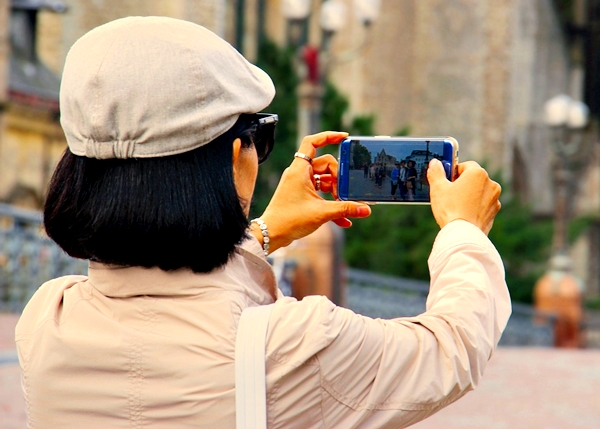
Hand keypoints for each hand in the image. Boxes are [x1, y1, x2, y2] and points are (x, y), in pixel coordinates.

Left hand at [252, 131, 370, 252]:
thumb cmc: (290, 220)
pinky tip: (343, 220)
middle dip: (339, 178)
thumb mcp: (322, 213)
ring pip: (324, 180)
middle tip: (344, 194)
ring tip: (344, 206)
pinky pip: (320, 194)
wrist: (272, 234)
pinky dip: (330, 203)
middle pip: (325, 165)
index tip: (345, 137)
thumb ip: (345, 209)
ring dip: (336, 192)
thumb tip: (366, 210)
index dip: (329, 136)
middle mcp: (299, 174)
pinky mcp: (301, 196)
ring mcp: (300, 184)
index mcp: (300, 170)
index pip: (312, 142)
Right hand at [427, 159, 500, 234]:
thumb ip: (436, 172)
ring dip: (470, 195)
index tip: (446, 181)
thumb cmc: (450, 209)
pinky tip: (464, 215)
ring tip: (456, 206)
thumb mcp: (438, 188)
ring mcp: (495, 199)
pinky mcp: (494, 212)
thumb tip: (435, 163)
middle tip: (449, 193)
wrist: (463, 235)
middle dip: (462, 184)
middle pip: (473, 179)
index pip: (465, 165)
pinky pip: (483, 205)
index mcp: (477, 173)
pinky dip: (475, 207)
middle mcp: (490, 183)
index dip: (454, 172)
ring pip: (479, 192)